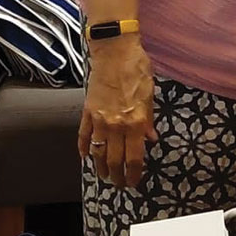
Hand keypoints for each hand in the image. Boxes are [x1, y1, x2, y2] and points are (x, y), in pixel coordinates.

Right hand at [78, 36, 157, 188]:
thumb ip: (148, 120)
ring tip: (104, 176)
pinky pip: (84, 135)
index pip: (134, 157)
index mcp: (135, 122)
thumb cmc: (136, 69)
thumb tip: (150, 139)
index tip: (134, 182)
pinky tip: (85, 156)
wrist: (114, 51)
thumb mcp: (150, 95)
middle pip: (115, 160)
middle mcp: (116, 125)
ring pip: (98, 152)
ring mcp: (99, 119)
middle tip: (120, 184)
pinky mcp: (87, 111)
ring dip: (101, 167)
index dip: (134, 173)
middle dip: (118, 176)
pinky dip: (84, 148)